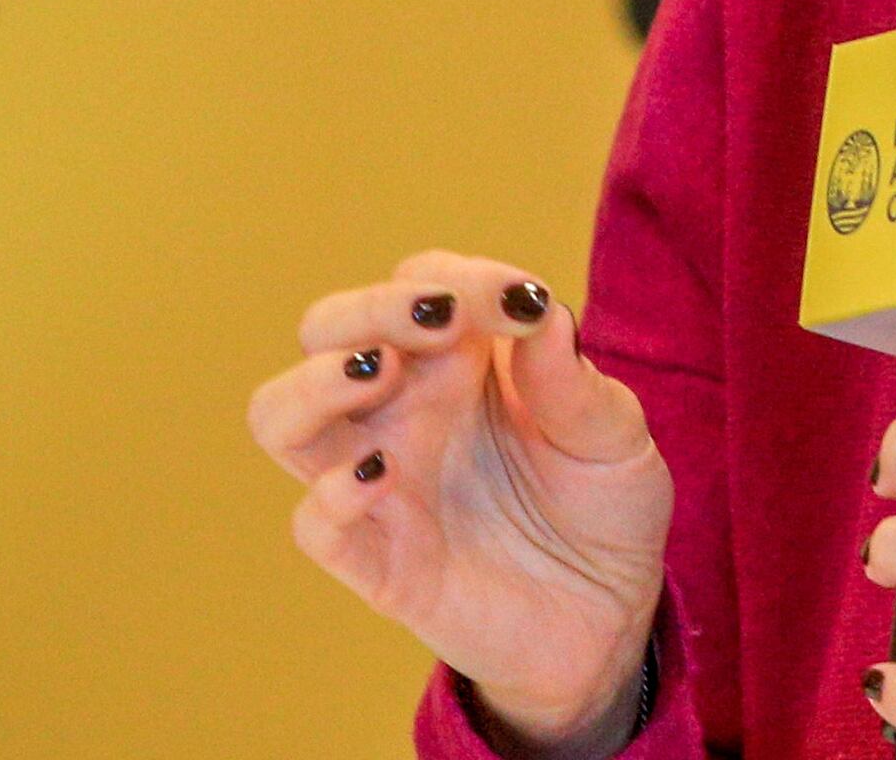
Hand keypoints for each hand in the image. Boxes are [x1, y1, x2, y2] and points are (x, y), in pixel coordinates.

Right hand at [247, 251, 672, 755]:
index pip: (421, 283)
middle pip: (327, 329)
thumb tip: (536, 307)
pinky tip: (381, 478)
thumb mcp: (614, 435)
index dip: (459, 279)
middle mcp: (404, 409)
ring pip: (281, 415)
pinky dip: (330, 494)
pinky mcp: (377, 561)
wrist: (610, 616)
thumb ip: (572, 378)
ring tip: (379, 372)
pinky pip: (313, 524)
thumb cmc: (603, 506)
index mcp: (460, 360)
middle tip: (437, 319)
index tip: (520, 303)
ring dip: (315, 382)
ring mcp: (381, 481)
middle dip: (369, 307)